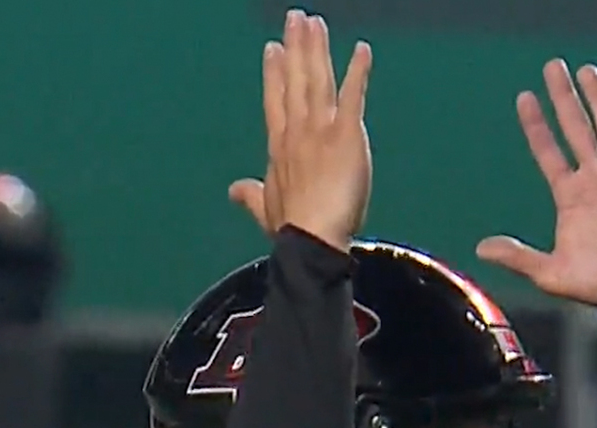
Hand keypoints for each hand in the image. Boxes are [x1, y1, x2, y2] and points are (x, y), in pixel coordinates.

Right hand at [226, 11, 372, 248]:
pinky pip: (353, 97)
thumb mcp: (265, 209)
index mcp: (279, 147)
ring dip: (317, 49)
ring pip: (318, 80)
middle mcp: (297, 131)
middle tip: (296, 18)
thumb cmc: (290, 228)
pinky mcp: (346, 135)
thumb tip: (233, 189)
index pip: (275, 101)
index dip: (274, 74)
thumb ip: (251, 195)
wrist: (310, 237)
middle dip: (296, 47)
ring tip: (315, 22)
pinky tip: (363, 50)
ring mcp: (320, 130)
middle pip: (295, 81)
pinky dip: (358, 72)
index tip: (273, 49)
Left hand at [477, 61, 596, 332]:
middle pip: (577, 129)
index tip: (524, 99)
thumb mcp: (552, 275)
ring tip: (586, 71)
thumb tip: (480, 248)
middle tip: (552, 67)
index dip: (537, 126)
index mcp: (570, 197)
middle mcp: (596, 180)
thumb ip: (519, 258)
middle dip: (565, 99)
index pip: (549, 152)